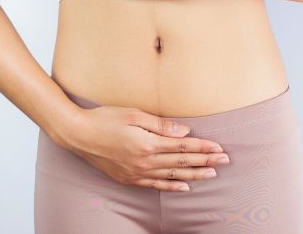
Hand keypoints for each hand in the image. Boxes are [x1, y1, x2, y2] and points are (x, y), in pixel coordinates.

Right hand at [62, 104, 230, 191]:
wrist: (77, 134)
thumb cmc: (104, 119)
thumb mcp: (133, 114)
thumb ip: (160, 124)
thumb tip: (185, 131)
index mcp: (147, 144)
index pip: (183, 147)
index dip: (203, 148)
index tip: (220, 148)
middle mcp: (144, 161)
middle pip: (182, 162)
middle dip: (206, 161)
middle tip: (225, 161)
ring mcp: (136, 173)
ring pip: (172, 176)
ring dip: (194, 175)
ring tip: (212, 174)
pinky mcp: (128, 178)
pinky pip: (155, 186)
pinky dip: (172, 187)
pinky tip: (185, 187)